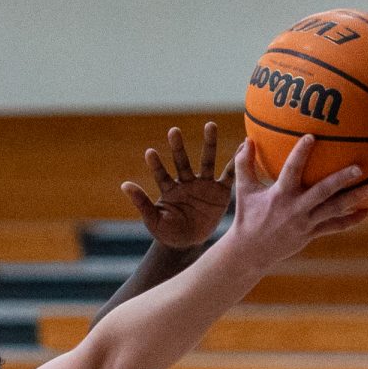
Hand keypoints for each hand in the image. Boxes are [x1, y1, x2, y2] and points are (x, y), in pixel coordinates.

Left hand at [121, 122, 234, 249]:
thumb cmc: (167, 232)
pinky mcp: (220, 192)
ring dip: (209, 143)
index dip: (156, 164)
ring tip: (210, 124)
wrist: (188, 243)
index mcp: (169, 189)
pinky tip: (242, 146)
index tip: (150, 152)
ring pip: (207, 161)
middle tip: (173, 130)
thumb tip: (124, 184)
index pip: (161, 174)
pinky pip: (229, 175)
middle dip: (178, 147)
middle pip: (182, 161)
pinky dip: (236, 162)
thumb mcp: (153, 220)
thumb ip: (142, 203)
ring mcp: (204, 185)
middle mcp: (186, 182)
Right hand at [227, 135, 367, 266]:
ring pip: (334, 210)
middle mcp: (295, 208)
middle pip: (322, 192)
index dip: (300, 154)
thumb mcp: (243, 190)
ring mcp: (305, 223)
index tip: (312, 137)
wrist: (250, 252)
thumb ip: (244, 164)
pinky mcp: (311, 234)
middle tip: (359, 168)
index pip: (291, 171)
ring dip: (354, 199)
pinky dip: (352, 220)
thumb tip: (247, 139)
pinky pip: (335, 226)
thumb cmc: (247, 217)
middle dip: (341, 180)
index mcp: (279, 195)